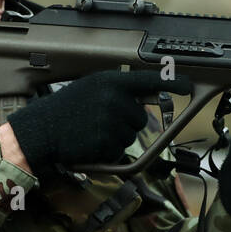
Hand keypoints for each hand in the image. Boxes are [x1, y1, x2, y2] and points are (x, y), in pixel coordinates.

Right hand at [6, 69, 190, 175]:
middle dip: (126, 122)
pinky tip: (90, 141)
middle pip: (140, 117)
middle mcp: (114, 99)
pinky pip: (119, 149)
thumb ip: (119, 90)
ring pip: (130, 136)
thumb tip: (150, 95)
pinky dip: (108, 150)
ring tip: (92, 130)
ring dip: (116, 137)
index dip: (173, 83)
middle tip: (100, 120)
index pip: (149, 81)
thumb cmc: (66, 108)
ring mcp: (110, 121)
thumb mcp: (92, 88)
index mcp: (111, 82)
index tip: (189, 86)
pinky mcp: (106, 142)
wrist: (42, 129)